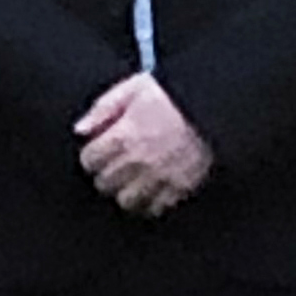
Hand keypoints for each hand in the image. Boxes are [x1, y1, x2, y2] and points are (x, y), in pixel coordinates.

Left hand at [75, 74, 214, 218]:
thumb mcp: (133, 88)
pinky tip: (152, 188)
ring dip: (125, 191)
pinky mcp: (181, 187)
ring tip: (131, 180)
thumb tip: (81, 130)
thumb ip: (103, 108)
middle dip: (106, 174)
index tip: (99, 151)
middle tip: (114, 165)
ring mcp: (160, 177)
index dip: (92, 155)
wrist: (213, 105)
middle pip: (104, 184)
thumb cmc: (173, 94)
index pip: (89, 161)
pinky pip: (156, 208)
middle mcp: (138, 161)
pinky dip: (150, 201)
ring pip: (126, 201)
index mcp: (123, 136)